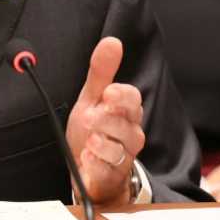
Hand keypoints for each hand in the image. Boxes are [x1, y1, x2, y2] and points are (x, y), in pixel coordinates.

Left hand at [66, 37, 145, 206]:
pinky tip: (86, 157)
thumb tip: (112, 41)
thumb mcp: (92, 98)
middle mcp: (129, 134)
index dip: (121, 96)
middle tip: (90, 117)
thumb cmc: (93, 130)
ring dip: (102, 143)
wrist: (88, 169)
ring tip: (89, 140)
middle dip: (107, 120)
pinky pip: (107, 171)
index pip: (133, 99)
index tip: (107, 93)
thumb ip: (101, 73)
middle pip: (127, 125)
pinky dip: (96, 164)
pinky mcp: (111, 177)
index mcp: (126, 111)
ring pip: (119, 149)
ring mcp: (122, 157)